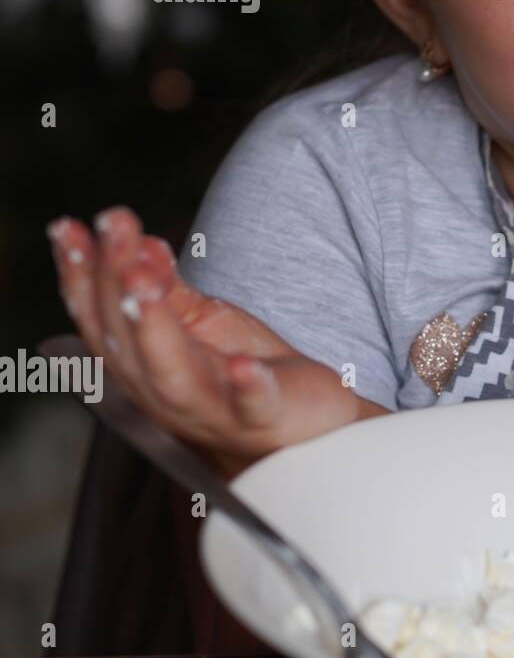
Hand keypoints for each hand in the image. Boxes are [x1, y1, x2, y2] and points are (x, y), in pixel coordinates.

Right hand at [47, 206, 379, 473]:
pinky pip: (253, 405)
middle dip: (115, 283)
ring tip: (144, 279)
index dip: (82, 275)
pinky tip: (241, 365)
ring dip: (154, 328)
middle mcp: (165, 393)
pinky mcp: (265, 416)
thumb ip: (167, 288)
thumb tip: (136, 241)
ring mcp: (214, 410)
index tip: (68, 228)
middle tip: (114, 228)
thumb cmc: (241, 372)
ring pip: (173, 376)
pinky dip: (246, 385)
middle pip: (128, 343)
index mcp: (142, 368)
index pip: (100, 320)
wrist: (301, 430)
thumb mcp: (200, 322)